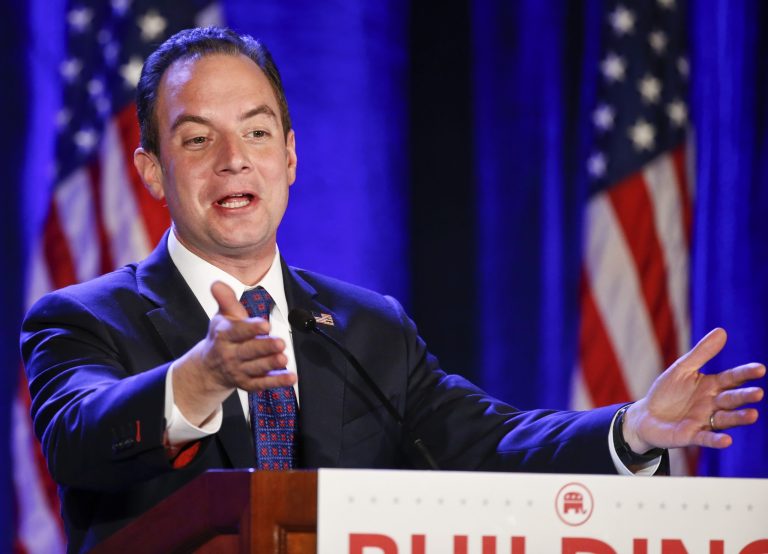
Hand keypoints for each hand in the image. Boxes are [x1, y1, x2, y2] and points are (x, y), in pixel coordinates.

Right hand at [172, 281, 296, 425]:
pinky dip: (277, 382)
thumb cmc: (222, 336)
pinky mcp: (248, 383)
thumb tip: (217, 283)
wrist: (209, 368)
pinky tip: (291, 377)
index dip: (251, 328)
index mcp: (224, 335)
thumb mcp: (222, 316)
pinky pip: (262, 384)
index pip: (237, 332)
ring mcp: (239, 370)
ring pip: (256, 368)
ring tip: (284, 358)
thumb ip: (225, 300)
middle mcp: (230, 354)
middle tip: (280, 343)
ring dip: (271, 364)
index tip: (265, 325)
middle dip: (264, 347)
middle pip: (248, 351)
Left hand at [623, 328, 764, 452]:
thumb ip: (702, 353)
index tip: (760, 369)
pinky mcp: (692, 436)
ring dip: (738, 418)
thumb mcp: (682, 369)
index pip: (731, 378)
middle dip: (744, 397)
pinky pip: (706, 438)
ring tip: (753, 414)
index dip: (745, 374)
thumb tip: (722, 331)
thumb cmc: (667, 391)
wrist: (646, 415)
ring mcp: (704, 421)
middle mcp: (712, 405)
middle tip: (758, 393)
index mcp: (711, 386)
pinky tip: (726, 440)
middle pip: (731, 399)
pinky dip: (716, 440)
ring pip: (725, 420)